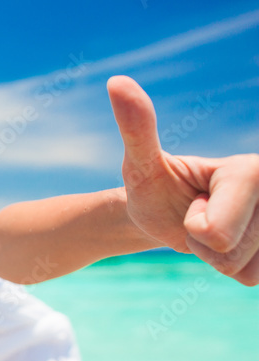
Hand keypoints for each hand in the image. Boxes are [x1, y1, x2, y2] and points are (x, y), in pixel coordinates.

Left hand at [108, 76, 258, 284]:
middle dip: (204, 242)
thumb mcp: (140, 163)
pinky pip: (251, 278)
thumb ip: (137, 128)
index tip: (193, 201)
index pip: (218, 230)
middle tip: (197, 215)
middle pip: (232, 249)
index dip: (195, 226)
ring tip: (210, 226)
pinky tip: (227, 244)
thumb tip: (116, 82)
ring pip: (244, 268)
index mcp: (254, 168)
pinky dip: (229, 269)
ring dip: (216, 257)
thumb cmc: (153, 186)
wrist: (166, 215)